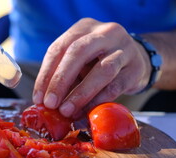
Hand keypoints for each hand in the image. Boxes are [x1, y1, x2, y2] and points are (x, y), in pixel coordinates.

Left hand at [33, 18, 150, 118]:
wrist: (137, 60)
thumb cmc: (99, 62)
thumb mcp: (80, 62)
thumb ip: (64, 77)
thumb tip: (44, 102)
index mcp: (84, 28)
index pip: (59, 48)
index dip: (46, 74)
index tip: (38, 98)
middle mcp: (105, 33)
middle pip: (78, 53)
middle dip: (60, 81)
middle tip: (50, 104)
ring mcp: (124, 48)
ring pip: (102, 70)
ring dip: (81, 93)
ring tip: (67, 111)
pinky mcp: (136, 68)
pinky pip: (116, 85)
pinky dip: (99, 100)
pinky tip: (86, 111)